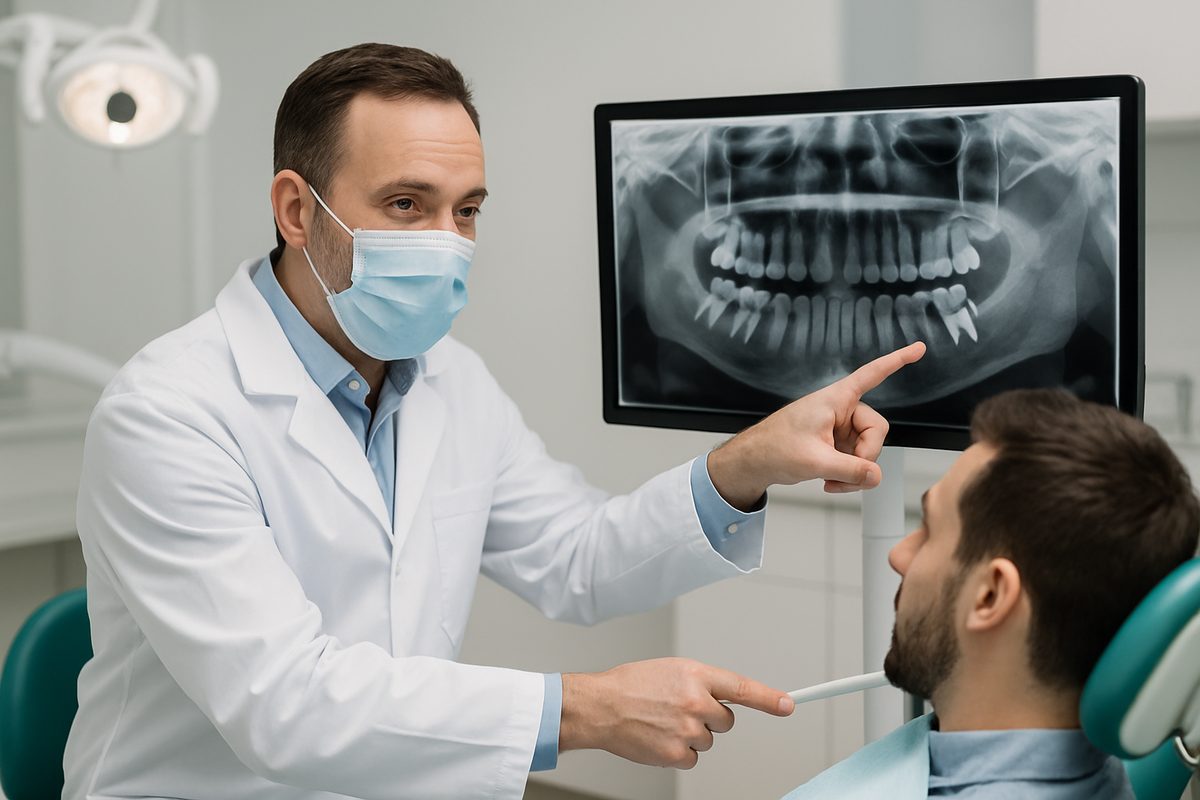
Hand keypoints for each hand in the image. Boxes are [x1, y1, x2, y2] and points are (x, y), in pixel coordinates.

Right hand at [559, 658, 793, 768]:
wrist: (600, 706)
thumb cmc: (631, 686)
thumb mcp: (671, 670)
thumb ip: (700, 682)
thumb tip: (722, 699)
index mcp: (695, 675)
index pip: (742, 688)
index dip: (768, 698)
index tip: (787, 705)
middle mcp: (694, 701)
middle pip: (726, 721)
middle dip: (710, 718)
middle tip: (681, 710)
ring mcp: (686, 729)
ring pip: (708, 741)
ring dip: (691, 735)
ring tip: (663, 722)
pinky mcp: (675, 752)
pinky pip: (692, 758)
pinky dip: (678, 752)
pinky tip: (659, 738)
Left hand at [707, 342, 925, 506]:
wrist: (753, 462)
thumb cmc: (774, 448)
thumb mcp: (815, 462)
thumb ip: (850, 471)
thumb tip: (876, 477)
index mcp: (835, 400)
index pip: (871, 374)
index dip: (897, 361)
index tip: (919, 348)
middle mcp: (840, 410)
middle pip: (877, 430)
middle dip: (866, 457)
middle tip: (846, 474)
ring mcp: (839, 428)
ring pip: (868, 450)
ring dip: (855, 472)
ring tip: (831, 482)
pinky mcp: (836, 444)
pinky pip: (857, 460)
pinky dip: (848, 476)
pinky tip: (830, 482)